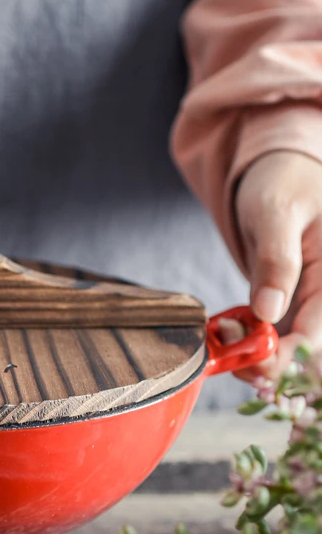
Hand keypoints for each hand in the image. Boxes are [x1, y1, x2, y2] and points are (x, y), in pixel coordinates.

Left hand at [234, 150, 321, 380]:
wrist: (281, 172)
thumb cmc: (284, 182)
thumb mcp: (277, 213)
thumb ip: (275, 260)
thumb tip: (268, 312)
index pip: (316, 336)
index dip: (281, 357)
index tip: (245, 355)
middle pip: (303, 350)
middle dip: (262, 362)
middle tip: (224, 350)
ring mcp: (312, 301)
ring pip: (287, 346)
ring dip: (252, 353)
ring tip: (221, 337)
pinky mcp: (293, 302)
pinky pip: (275, 333)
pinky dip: (249, 339)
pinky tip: (226, 331)